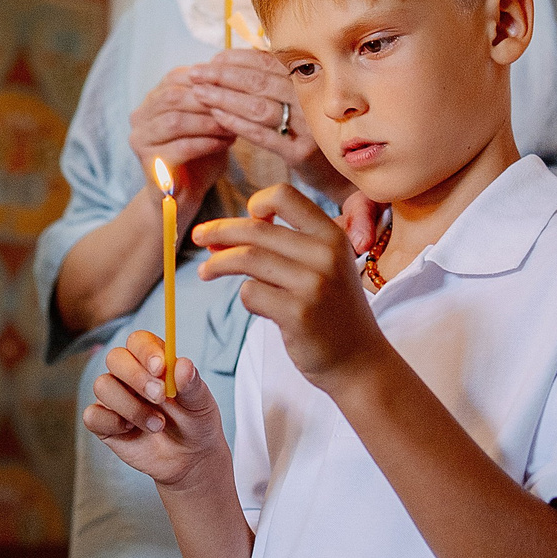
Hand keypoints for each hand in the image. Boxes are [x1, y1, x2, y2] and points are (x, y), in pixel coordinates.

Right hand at [83, 332, 226, 491]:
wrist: (190, 459)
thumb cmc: (195, 423)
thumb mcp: (201, 403)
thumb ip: (192, 383)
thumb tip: (183, 365)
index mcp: (153, 362)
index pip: (139, 341)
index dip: (146, 351)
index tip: (160, 367)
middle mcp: (129, 375)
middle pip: (115, 358)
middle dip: (136, 377)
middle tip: (160, 397)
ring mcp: (114, 398)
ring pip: (102, 386)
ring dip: (131, 407)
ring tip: (158, 425)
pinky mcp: (104, 422)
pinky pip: (92, 415)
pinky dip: (113, 423)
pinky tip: (132, 432)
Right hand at [129, 65, 231, 213]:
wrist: (183, 196)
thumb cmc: (199, 155)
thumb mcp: (207, 121)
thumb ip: (211, 100)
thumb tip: (233, 76)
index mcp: (152, 99)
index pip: (175, 77)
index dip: (205, 79)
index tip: (233, 85)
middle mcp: (140, 116)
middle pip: (172, 96)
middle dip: (207, 100)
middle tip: (235, 105)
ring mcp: (140, 140)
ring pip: (174, 121)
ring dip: (208, 122)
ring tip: (232, 126)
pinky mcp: (149, 163)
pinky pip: (180, 148)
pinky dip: (206, 143)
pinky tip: (224, 144)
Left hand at [190, 49, 347, 199]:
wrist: (341, 172)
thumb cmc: (311, 131)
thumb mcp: (299, 101)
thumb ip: (274, 80)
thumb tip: (233, 59)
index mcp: (311, 80)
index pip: (268, 61)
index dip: (238, 58)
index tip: (213, 58)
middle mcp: (312, 99)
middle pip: (260, 81)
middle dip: (223, 75)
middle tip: (196, 73)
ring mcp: (309, 127)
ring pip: (259, 106)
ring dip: (225, 98)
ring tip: (199, 94)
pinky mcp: (302, 153)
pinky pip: (264, 135)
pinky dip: (238, 124)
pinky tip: (217, 118)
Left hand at [194, 183, 385, 384]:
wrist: (359, 361)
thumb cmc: (332, 312)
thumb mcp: (326, 267)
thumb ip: (285, 247)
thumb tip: (221, 235)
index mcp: (333, 235)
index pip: (285, 197)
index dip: (257, 203)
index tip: (244, 217)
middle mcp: (326, 255)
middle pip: (256, 230)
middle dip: (219, 232)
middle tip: (198, 238)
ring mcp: (313, 284)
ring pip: (247, 259)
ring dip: (218, 264)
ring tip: (204, 272)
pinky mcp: (298, 314)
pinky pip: (250, 293)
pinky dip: (244, 297)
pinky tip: (253, 303)